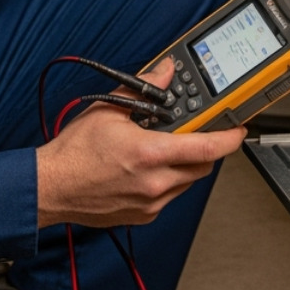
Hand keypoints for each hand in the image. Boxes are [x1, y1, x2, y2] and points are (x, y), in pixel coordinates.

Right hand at [34, 59, 245, 227]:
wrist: (50, 188)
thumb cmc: (74, 153)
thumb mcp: (108, 110)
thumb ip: (144, 91)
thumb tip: (164, 73)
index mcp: (151, 154)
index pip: (208, 148)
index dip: (230, 138)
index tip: (239, 130)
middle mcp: (155, 183)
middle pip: (203, 166)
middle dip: (206, 149)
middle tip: (196, 134)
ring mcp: (150, 204)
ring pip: (187, 182)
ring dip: (186, 165)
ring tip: (164, 149)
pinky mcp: (143, 216)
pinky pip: (169, 197)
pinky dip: (168, 182)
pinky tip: (149, 170)